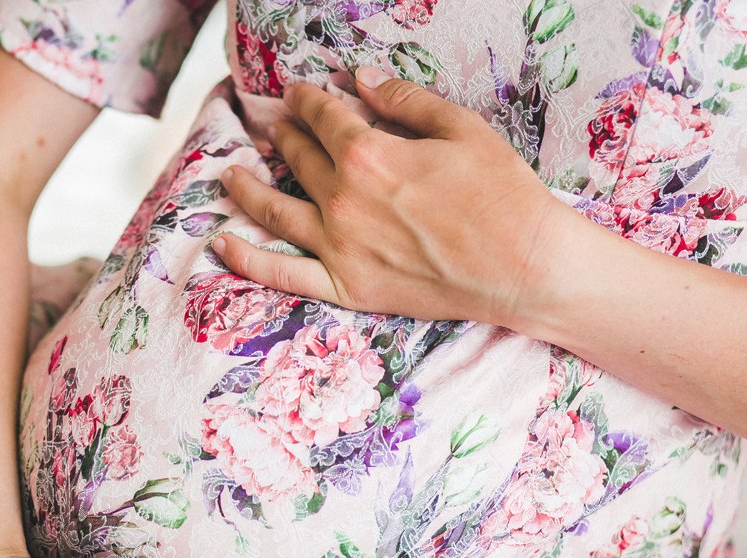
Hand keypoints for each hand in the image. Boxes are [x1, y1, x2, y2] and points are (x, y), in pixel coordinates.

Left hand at [215, 67, 573, 327]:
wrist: (525, 266)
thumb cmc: (503, 194)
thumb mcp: (461, 128)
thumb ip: (404, 101)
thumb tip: (358, 81)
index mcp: (370, 155)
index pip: (324, 119)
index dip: (308, 101)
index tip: (299, 93)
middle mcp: (344, 200)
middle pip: (298, 158)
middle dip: (284, 135)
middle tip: (274, 126)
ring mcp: (339, 247)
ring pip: (275, 209)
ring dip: (247, 187)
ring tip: (230, 173)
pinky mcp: (346, 287)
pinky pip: (283, 274)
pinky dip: (248, 259)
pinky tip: (222, 244)